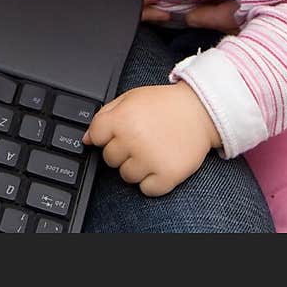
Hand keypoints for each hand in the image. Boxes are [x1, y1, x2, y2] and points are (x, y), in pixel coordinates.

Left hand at [82, 83, 220, 195]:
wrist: (200, 111)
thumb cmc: (164, 104)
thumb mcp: (131, 97)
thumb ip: (104, 115)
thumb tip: (86, 138)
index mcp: (121, 118)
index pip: (95, 137)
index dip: (105, 135)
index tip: (118, 132)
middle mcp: (133, 140)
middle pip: (109, 159)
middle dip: (122, 150)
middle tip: (141, 138)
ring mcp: (149, 160)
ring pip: (126, 176)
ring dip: (136, 166)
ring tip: (152, 149)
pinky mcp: (166, 176)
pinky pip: (146, 189)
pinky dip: (152, 181)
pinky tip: (160, 162)